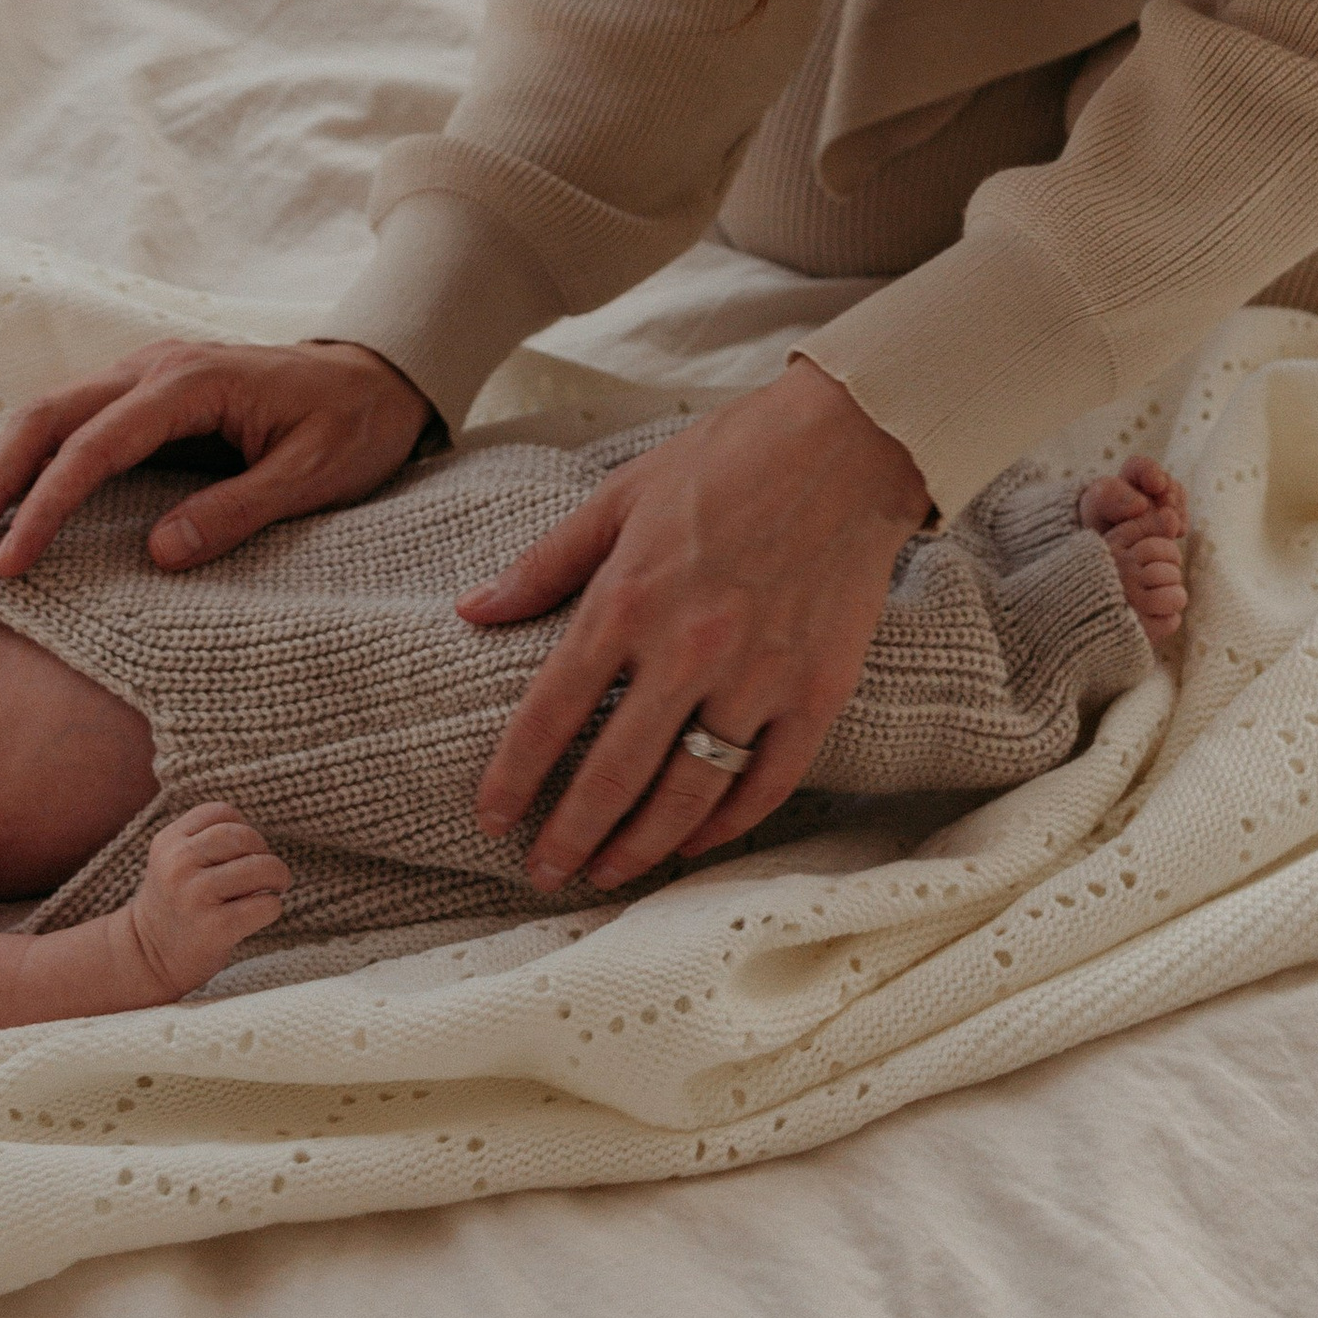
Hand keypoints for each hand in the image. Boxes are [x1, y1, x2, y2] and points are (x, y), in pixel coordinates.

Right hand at [0, 335, 433, 578]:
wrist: (378, 373)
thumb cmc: (352, 425)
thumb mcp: (315, 476)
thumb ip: (239, 509)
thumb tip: (159, 553)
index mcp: (190, 382)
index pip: (95, 445)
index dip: (46, 505)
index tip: (10, 565)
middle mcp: (151, 369)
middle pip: (44, 418)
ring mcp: (140, 376)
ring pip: (42, 417)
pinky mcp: (140, 396)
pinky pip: (65, 426)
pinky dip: (19, 464)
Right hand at [126, 803, 290, 994]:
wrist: (148, 958)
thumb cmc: (175, 904)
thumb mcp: (175, 862)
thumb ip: (206, 842)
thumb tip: (260, 842)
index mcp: (168, 842)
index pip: (221, 813)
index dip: (243, 827)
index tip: (246, 849)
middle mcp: (178, 865)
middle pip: (242, 837)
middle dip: (264, 851)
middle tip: (269, 870)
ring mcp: (195, 896)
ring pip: (258, 868)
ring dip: (277, 876)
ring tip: (275, 887)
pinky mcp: (214, 928)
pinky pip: (263, 905)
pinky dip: (273, 906)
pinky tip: (263, 911)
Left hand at [460, 361, 929, 891]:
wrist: (845, 444)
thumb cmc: (725, 459)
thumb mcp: (619, 496)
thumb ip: (546, 563)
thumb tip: (472, 610)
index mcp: (628, 599)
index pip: (551, 711)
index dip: (515, 775)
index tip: (491, 817)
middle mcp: (688, 649)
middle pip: (614, 773)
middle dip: (570, 836)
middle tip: (543, 873)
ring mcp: (758, 678)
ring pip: (688, 794)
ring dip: (640, 845)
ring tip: (608, 872)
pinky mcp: (817, 692)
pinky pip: (766, 783)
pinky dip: (727, 825)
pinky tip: (693, 841)